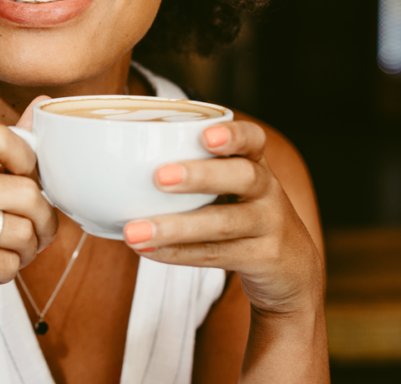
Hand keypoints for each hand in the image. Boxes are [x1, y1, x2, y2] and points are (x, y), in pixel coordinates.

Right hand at [0, 98, 57, 344]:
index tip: (25, 184)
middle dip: (42, 221)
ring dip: (26, 251)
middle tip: (32, 235)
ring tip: (4, 253)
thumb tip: (42, 102)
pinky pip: (8, 263)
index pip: (0, 136)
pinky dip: (9, 273)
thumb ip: (5, 150)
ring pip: (22, 230)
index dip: (29, 162)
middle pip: (25, 192)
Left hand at [121, 122, 323, 315]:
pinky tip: (148, 251)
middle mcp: (268, 190)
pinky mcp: (263, 259)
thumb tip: (110, 164)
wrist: (290, 267)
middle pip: (243, 176)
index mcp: (255, 163)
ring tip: (135, 231)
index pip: (253, 139)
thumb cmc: (239, 213)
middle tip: (158, 177)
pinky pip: (218, 255)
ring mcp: (270, 225)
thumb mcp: (229, 187)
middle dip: (202, 175)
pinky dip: (180, 254)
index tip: (205, 134)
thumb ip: (190, 169)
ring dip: (177, 227)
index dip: (232, 135)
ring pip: (225, 223)